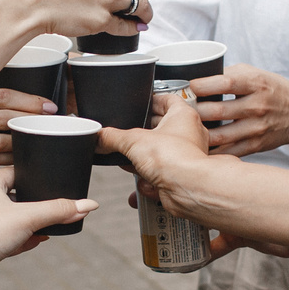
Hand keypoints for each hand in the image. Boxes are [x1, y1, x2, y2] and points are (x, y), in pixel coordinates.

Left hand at [0, 168, 93, 273]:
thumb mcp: (29, 217)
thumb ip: (59, 210)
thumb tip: (89, 205)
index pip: (13, 171)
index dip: (31, 173)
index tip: (48, 176)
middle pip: (12, 196)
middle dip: (32, 202)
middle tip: (52, 204)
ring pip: (9, 219)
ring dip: (28, 222)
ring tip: (48, 225)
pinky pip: (4, 238)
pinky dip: (20, 239)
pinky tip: (36, 241)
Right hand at [102, 88, 213, 206]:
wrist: (188, 190)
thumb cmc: (176, 159)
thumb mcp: (133, 141)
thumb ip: (112, 137)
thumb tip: (99, 136)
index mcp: (183, 116)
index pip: (168, 99)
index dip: (152, 100)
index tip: (140, 103)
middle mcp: (189, 135)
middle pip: (160, 130)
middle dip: (142, 136)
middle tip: (127, 137)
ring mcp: (186, 157)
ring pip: (159, 155)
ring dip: (143, 161)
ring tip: (130, 162)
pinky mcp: (181, 177)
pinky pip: (161, 175)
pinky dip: (150, 181)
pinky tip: (143, 183)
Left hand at [189, 64, 288, 156]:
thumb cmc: (273, 90)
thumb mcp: (255, 73)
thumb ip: (228, 75)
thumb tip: (196, 81)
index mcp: (256, 84)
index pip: (225, 84)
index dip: (202, 86)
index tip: (188, 87)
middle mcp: (257, 106)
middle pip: (218, 111)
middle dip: (193, 111)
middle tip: (179, 110)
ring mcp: (256, 128)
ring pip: (219, 135)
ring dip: (197, 133)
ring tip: (183, 129)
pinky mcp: (255, 145)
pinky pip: (227, 151)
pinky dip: (210, 150)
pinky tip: (198, 146)